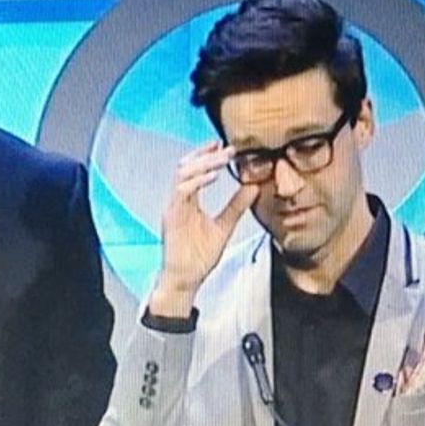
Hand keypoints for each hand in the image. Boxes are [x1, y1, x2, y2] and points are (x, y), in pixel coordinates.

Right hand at [150, 141, 257, 315]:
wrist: (186, 280)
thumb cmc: (198, 257)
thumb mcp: (224, 227)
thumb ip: (236, 206)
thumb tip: (252, 187)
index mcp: (188, 201)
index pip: (194, 170)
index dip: (206, 154)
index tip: (224, 145)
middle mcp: (179, 201)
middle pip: (187, 167)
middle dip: (207, 155)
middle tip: (228, 149)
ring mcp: (174, 207)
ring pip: (183, 174)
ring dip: (203, 164)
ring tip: (223, 159)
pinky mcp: (172, 216)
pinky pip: (181, 192)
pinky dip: (197, 181)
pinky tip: (212, 177)